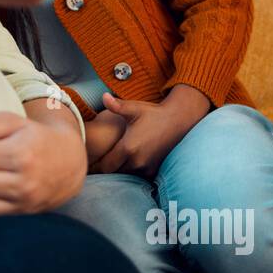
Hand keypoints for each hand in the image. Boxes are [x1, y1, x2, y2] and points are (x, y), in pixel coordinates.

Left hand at [90, 85, 211, 178]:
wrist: (179, 120)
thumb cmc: (153, 113)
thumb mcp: (134, 108)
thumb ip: (116, 105)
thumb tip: (103, 96)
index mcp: (128, 148)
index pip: (105, 166)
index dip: (97, 164)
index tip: (93, 159)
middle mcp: (137, 161)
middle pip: (114, 173)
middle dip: (108, 167)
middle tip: (101, 160)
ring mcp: (147, 167)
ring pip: (126, 175)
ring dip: (120, 170)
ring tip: (115, 160)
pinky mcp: (155, 169)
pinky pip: (138, 176)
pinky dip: (133, 171)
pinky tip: (129, 162)